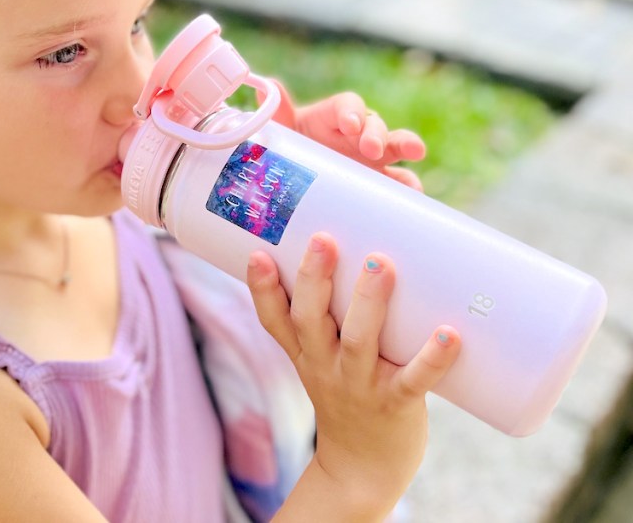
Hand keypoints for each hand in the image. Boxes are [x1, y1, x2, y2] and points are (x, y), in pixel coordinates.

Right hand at [247, 234, 460, 519]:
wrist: (363, 468)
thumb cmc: (351, 392)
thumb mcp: (326, 357)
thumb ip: (340, 308)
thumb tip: (379, 239)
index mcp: (304, 352)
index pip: (273, 318)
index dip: (262, 287)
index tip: (258, 253)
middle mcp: (323, 365)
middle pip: (309, 320)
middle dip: (313, 278)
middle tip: (323, 239)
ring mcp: (358, 385)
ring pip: (358, 342)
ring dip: (369, 303)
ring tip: (380, 265)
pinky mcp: (396, 404)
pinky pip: (413, 380)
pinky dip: (432, 358)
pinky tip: (450, 335)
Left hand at [258, 79, 425, 190]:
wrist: (300, 175)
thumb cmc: (295, 144)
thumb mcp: (285, 130)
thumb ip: (279, 112)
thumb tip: (267, 87)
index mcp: (336, 116)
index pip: (348, 105)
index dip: (351, 112)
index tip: (349, 124)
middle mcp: (360, 132)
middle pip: (375, 126)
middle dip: (376, 135)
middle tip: (371, 149)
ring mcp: (375, 156)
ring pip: (396, 148)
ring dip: (406, 153)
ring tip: (410, 173)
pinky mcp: (382, 179)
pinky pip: (400, 180)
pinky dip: (408, 187)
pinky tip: (414, 197)